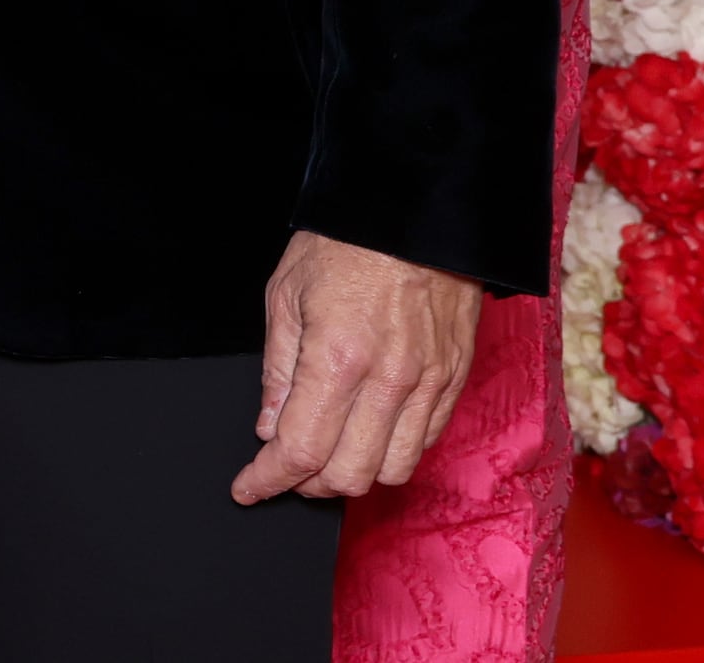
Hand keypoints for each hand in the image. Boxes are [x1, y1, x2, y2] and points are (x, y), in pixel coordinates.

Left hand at [235, 234, 483, 501]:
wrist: (416, 216)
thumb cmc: (345, 245)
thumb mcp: (285, 295)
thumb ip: (278, 370)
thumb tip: (270, 428)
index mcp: (338, 358)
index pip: (301, 449)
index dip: (269, 479)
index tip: (249, 487)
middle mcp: (389, 381)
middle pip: (349, 474)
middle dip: (308, 484)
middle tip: (284, 470)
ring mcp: (428, 385)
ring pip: (392, 470)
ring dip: (353, 474)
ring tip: (326, 454)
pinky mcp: (454, 382)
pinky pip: (424, 443)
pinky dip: (390, 452)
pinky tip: (366, 434)